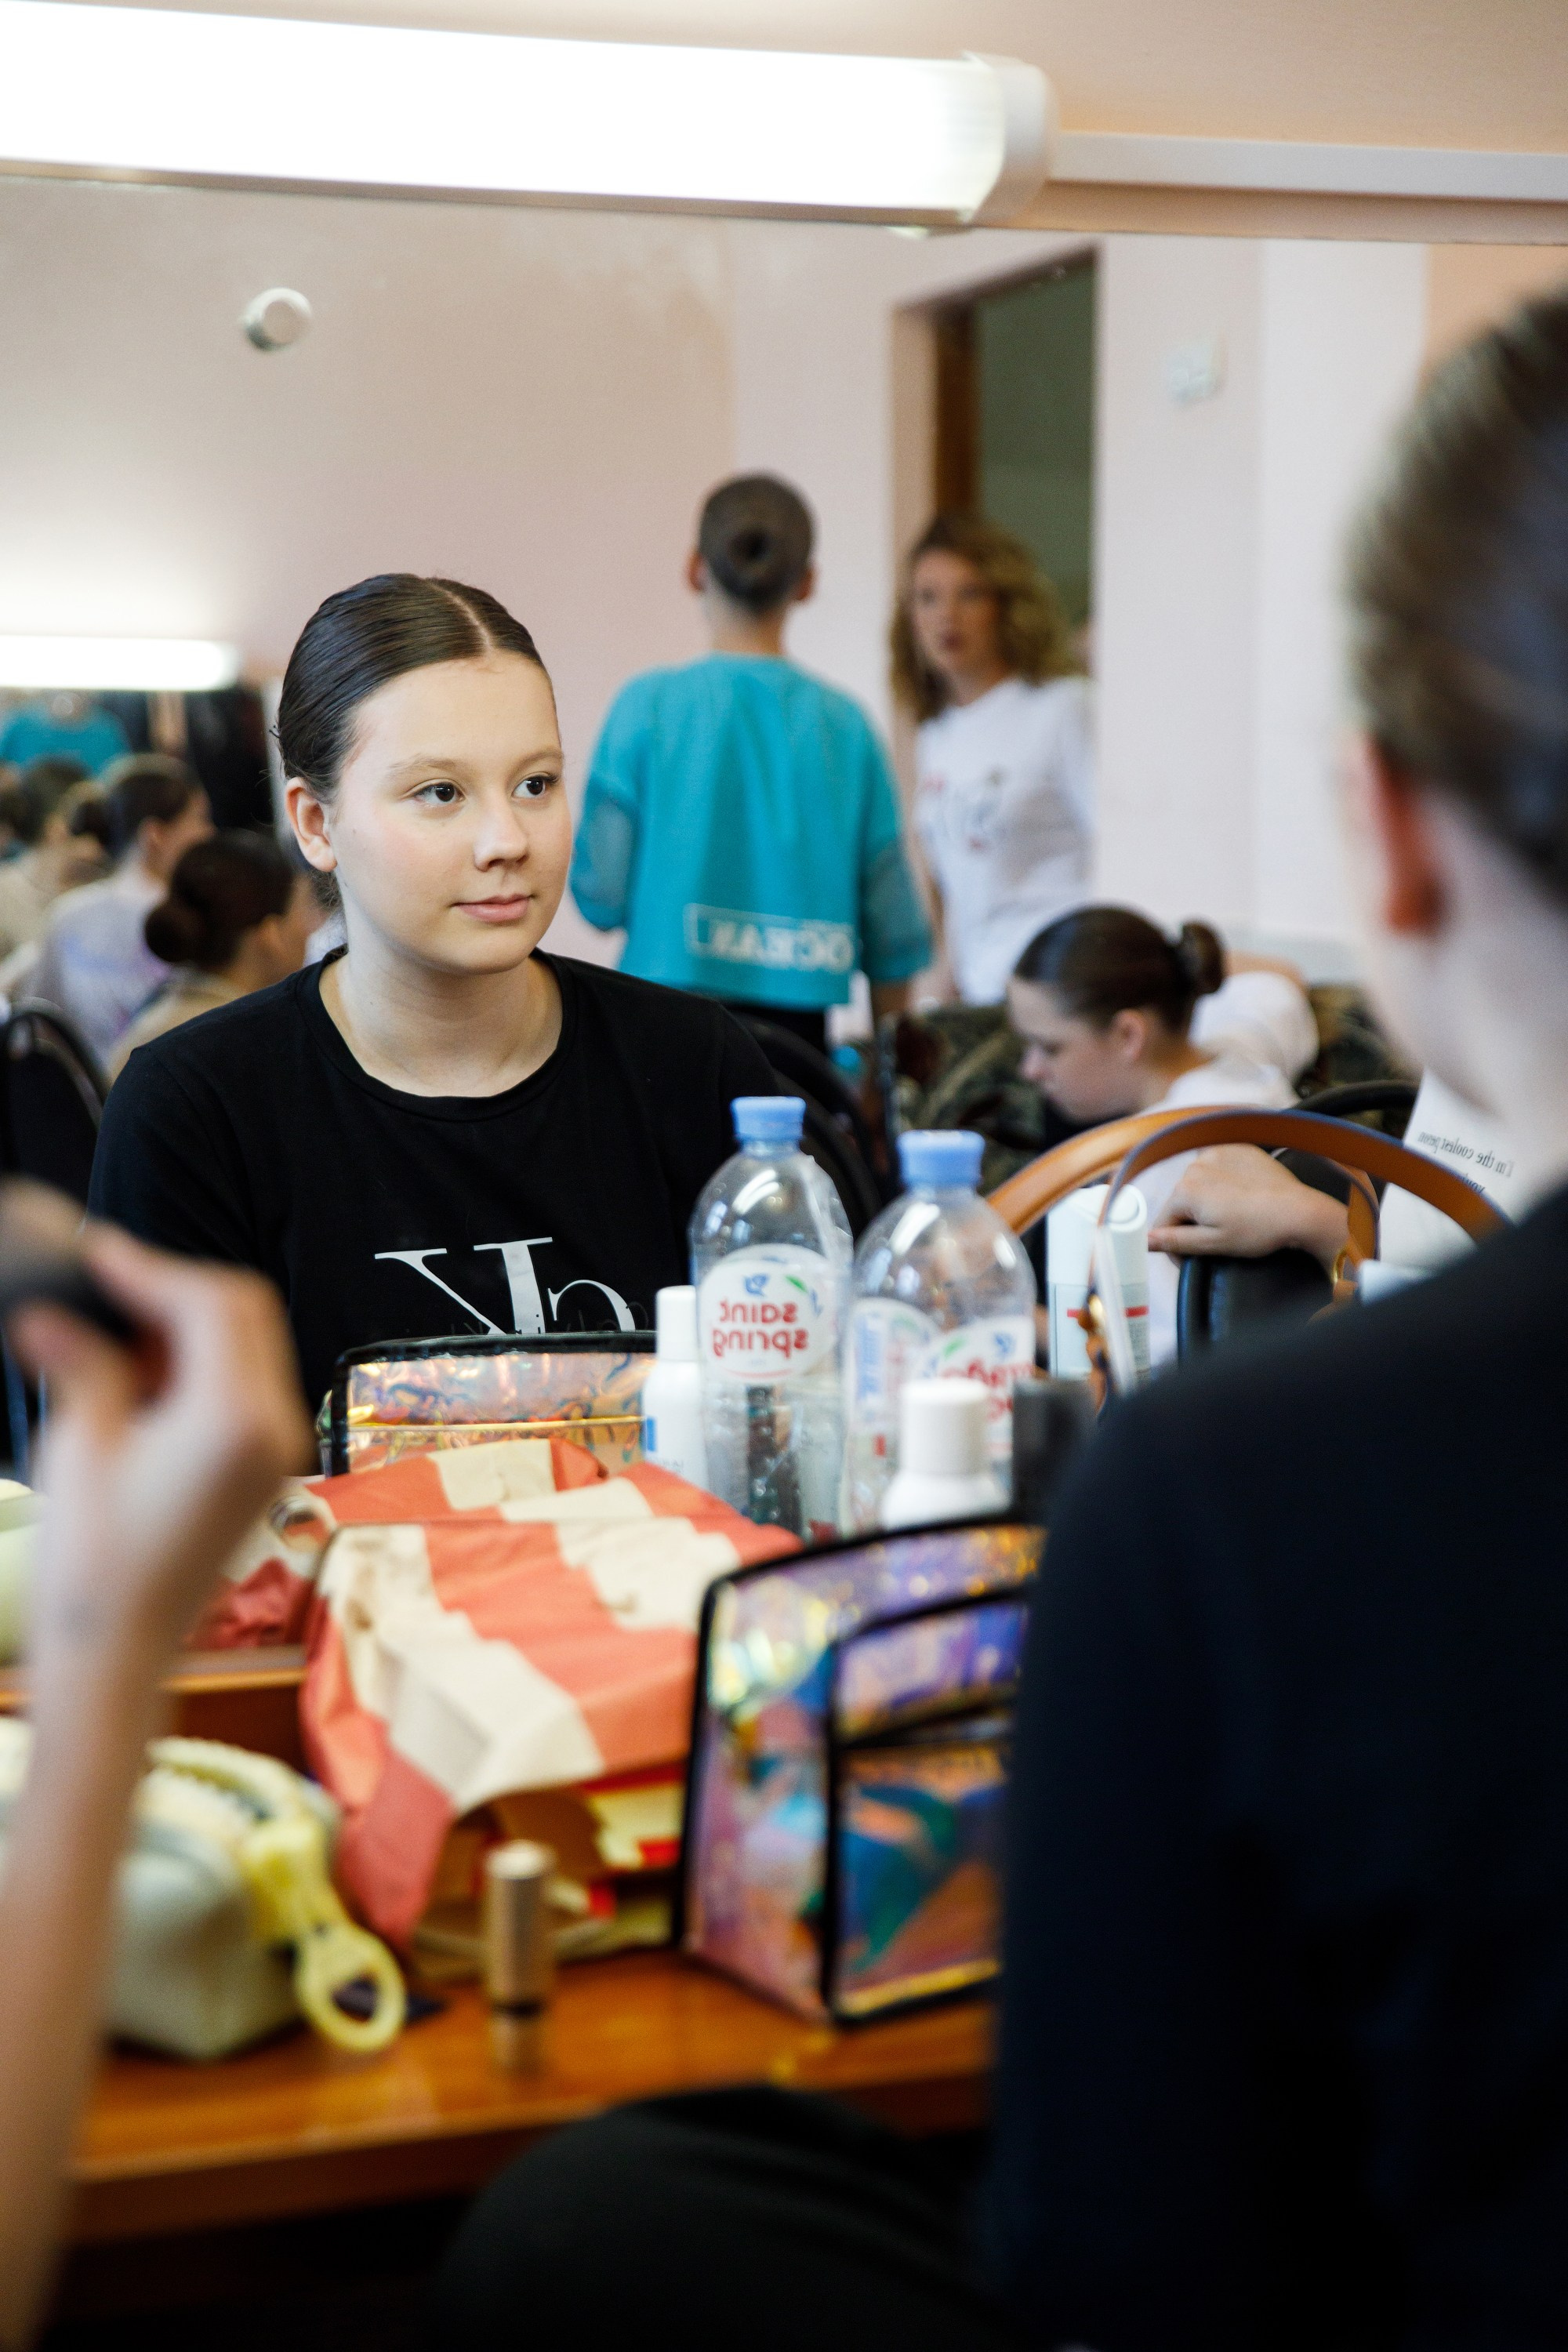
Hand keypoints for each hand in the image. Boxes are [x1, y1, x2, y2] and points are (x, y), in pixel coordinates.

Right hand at [8, 1225, 310, 1678]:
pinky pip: (245, 1384)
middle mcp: (275, 1426)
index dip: (149, 1267)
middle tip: (105, 1276)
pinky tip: (138, 1365)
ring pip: (248, 1343)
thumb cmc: (95, 1565)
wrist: (119, 1654)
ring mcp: (278, 1448)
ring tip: (112, 1319)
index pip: (209, 1304)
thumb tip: (52, 1313)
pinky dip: (200, 1359)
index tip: (96, 1250)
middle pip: (243, 1312)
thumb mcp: (81, 1447)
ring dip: (187, 1320)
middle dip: (175, 1285)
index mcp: (237, 1417)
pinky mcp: (264, 1466)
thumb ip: (82, 1365)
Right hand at [1149, 1146, 1349, 1272]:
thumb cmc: (1258, 1230)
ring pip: (1199, 1184)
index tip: (1192, 1257)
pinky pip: (1218, 1167)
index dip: (1175, 1245)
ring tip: (1235, 1216)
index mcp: (1185, 1191)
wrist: (1299, 1210)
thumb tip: (1144, 1241)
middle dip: (1193, 1220)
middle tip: (1220, 1237)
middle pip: (1181, 1201)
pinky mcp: (1237, 1148)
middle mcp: (1195, 1165)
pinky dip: (1224, 1182)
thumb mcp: (1213, 1244)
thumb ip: (1174, 1241)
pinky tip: (1242, 1197)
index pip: (1164, 1222)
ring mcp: (1217, 1152)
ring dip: (1208, 1200)